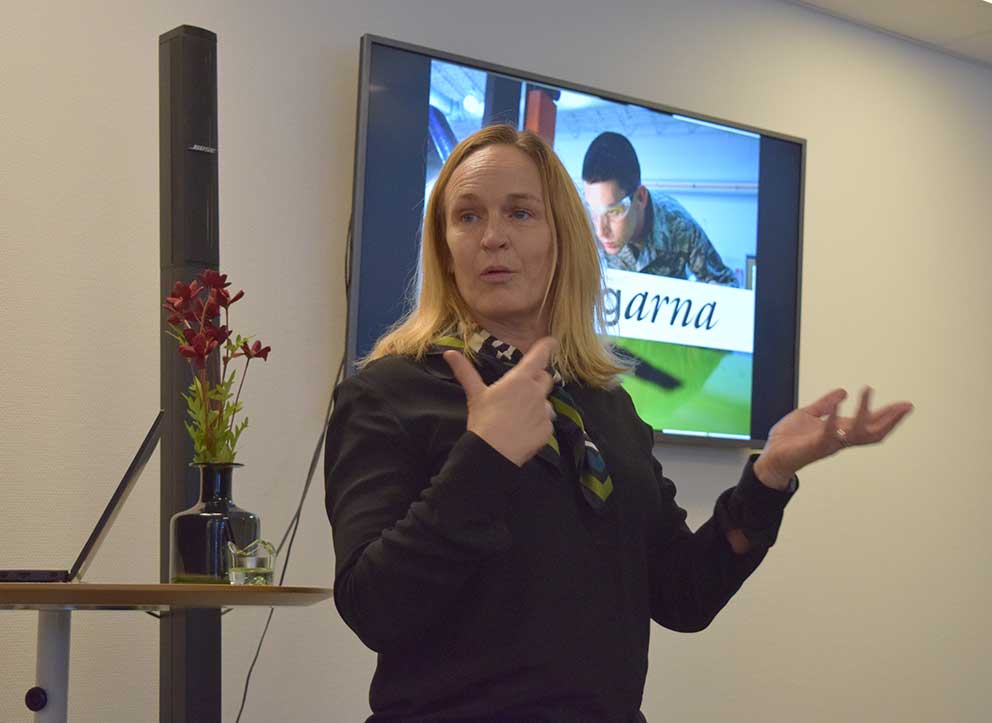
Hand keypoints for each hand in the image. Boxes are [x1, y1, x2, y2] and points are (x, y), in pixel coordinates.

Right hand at [443, 337, 557, 466]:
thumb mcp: (475, 394)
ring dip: (537, 404)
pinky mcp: (547, 429)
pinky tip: (522, 431)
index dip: (547, 346)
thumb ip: (465, 371)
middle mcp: (536, 392)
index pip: (539, 357)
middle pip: (545, 378)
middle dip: (538, 380)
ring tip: (518, 416)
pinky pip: (546, 422)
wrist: (493, 452)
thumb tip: (449, 353)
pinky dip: (537, 424)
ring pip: (546, 402)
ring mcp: (544, 411)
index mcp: (519, 380)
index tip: (551, 342)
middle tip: (522, 390)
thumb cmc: (483, 421)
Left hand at [754, 387, 913, 489]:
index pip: (870, 423)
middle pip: (874, 433)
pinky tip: (840, 402)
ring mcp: (829, 443)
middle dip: (891, 420)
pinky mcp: (815, 446)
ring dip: (864, 412)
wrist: (771, 455)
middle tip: (906, 406)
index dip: (888, 414)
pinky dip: (835, 417)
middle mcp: (840, 439)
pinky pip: (829, 432)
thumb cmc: (790, 438)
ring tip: (867, 390)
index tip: (906, 405)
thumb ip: (825, 404)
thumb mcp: (809, 414)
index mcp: (840, 430)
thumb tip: (843, 391)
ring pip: (856, 433)